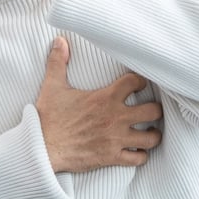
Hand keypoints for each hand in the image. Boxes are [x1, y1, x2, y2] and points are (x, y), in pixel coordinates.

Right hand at [36, 36, 162, 171]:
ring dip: (153, 134)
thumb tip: (59, 40)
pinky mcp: (112, 156)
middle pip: (153, 111)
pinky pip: (138, 159)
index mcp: (105, 98)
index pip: (134, 82)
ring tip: (149, 131)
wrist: (42, 146)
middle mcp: (116, 118)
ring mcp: (116, 139)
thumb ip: (58, 62)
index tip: (138, 83)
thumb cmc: (49, 117)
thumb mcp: (52, 86)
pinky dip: (141, 155)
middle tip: (151, 109)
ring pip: (151, 138)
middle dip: (155, 109)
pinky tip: (137, 151)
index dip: (139, 80)